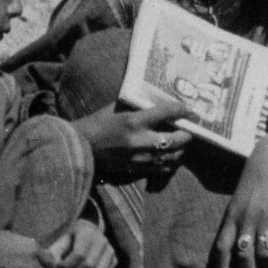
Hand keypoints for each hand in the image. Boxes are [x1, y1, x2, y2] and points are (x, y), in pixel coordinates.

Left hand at [46, 218, 116, 267]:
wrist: (88, 231)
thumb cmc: (70, 239)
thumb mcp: (60, 242)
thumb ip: (53, 257)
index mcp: (87, 232)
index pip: (79, 254)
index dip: (67, 265)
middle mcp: (102, 240)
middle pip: (89, 266)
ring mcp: (110, 250)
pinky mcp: (114, 259)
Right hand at [74, 101, 194, 180]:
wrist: (78, 149)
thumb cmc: (95, 124)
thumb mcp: (115, 108)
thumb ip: (135, 104)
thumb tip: (154, 97)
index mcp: (134, 121)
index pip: (168, 112)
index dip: (182, 110)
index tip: (189, 109)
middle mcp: (141, 141)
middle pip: (178, 139)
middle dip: (187, 132)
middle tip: (187, 127)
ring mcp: (140, 158)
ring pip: (174, 156)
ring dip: (180, 148)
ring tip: (179, 141)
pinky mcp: (137, 170)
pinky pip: (162, 168)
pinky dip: (170, 161)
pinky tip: (168, 154)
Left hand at [210, 129, 267, 267]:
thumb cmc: (252, 180)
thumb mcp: (237, 200)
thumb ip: (235, 222)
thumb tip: (235, 247)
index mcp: (231, 217)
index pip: (221, 247)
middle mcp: (246, 219)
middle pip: (242, 256)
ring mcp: (265, 217)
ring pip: (263, 253)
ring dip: (267, 267)